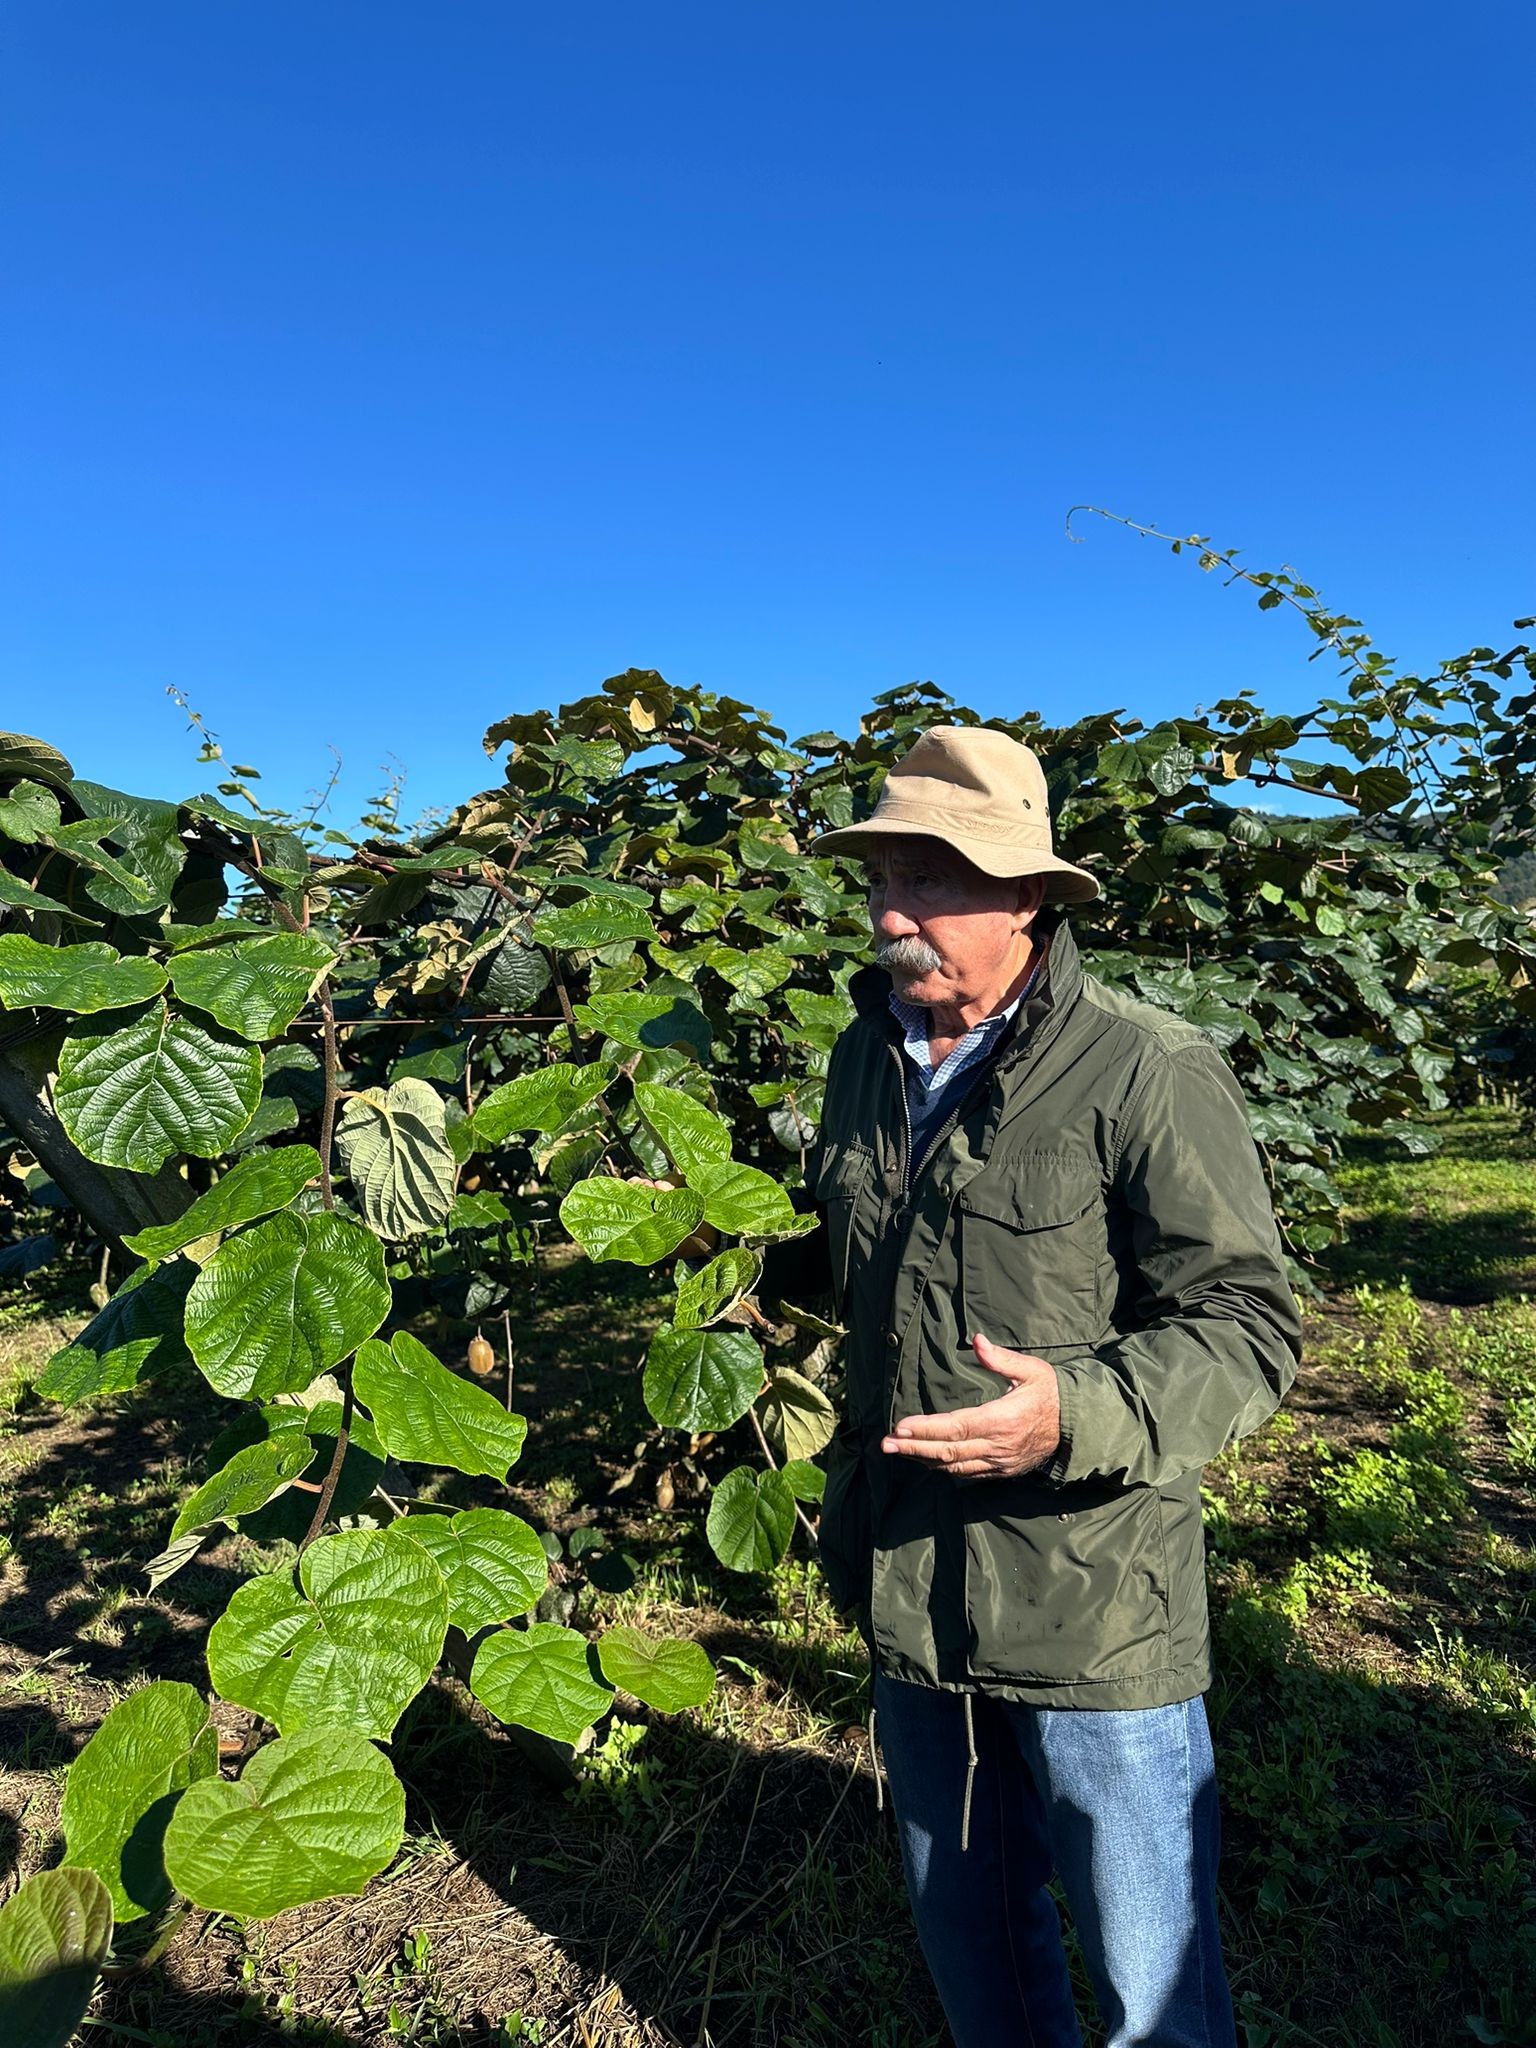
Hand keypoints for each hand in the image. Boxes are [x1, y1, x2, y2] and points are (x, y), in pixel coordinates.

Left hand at [880, 1331, 1060, 1479]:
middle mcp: (997, 1445)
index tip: (901, 1427)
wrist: (1077, 1426)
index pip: (956, 1427)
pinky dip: (944, 1466)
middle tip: (885, 1444)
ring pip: (954, 1465)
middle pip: (948, 1450)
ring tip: (898, 1451)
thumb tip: (976, 1340)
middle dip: (914, 1448)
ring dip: (924, 1459)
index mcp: (1002, 1419)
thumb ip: (1001, 1358)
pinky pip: (967, 1473)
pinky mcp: (1002, 1471)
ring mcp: (999, 1462)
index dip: (926, 1429)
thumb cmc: (1051, 1393)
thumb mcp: (1032, 1370)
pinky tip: (927, 1459)